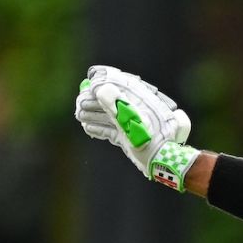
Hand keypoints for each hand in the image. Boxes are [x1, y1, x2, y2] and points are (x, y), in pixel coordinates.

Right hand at [74, 65, 199, 190]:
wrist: (162, 163)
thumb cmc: (151, 140)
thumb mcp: (134, 120)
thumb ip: (117, 104)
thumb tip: (101, 88)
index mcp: (143, 101)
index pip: (122, 85)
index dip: (105, 81)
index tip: (91, 79)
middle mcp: (139, 111)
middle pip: (113, 101)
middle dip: (95, 101)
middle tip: (80, 101)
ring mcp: (133, 125)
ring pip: (110, 116)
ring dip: (94, 114)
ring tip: (80, 114)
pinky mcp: (130, 138)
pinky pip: (112, 131)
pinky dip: (100, 129)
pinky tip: (88, 127)